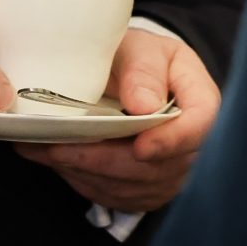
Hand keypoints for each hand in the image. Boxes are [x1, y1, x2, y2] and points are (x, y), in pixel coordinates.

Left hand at [16, 28, 219, 212]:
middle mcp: (193, 145)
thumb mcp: (141, 48)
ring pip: (133, 186)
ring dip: (87, 172)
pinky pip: (117, 196)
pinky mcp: (146, 190)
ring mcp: (171, 174)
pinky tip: (56, 162)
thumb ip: (143, 71)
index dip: (172, 141)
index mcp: (200, 101)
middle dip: (107, 161)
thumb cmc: (139, 59)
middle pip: (159, 167)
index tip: (141, 148)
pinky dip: (84, 181)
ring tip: (46, 151)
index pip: (200, 128)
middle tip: (61, 149)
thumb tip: (144, 105)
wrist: (132, 77)